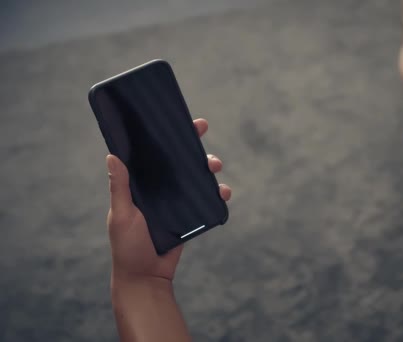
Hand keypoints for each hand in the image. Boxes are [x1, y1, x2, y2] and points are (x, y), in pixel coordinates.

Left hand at [105, 118, 230, 283]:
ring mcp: (176, 202)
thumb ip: (120, 188)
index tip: (174, 118)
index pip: (152, 154)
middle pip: (178, 160)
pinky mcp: (190, 215)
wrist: (146, 278)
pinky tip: (222, 192)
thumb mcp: (122, 215)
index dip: (163, 135)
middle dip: (191, 143)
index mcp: (140, 184)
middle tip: (202, 131)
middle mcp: (159, 189)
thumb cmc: (127, 247)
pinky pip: (206, 199)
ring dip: (207, 167)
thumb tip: (112, 155)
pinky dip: (217, 193)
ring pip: (195, 177)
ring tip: (215, 166)